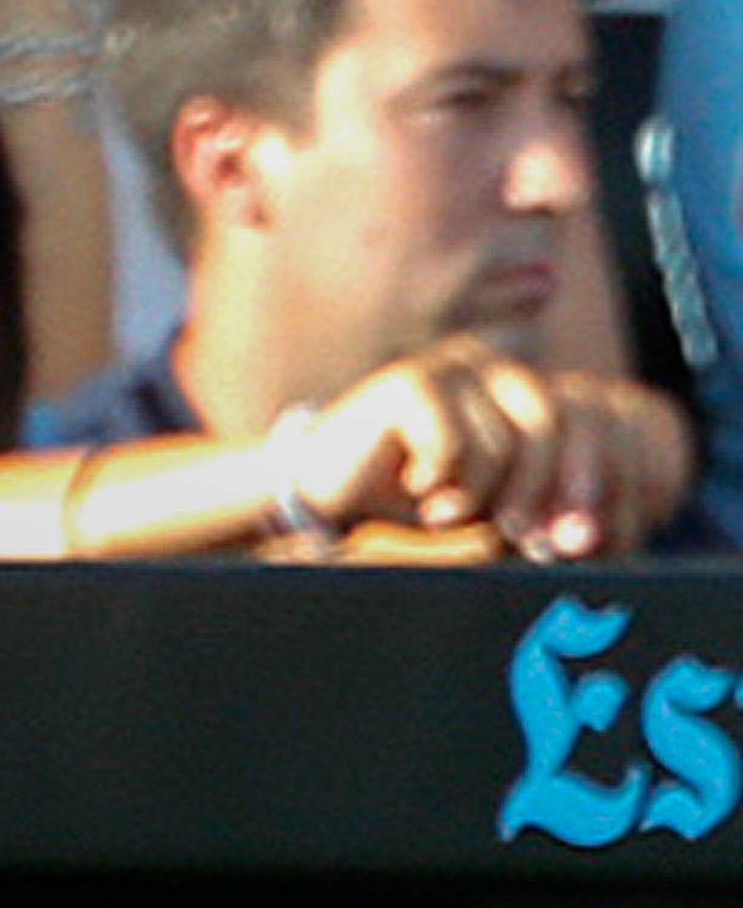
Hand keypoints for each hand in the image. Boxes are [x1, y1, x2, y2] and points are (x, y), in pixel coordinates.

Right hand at [293, 353, 691, 561]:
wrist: (322, 491)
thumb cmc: (408, 503)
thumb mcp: (483, 507)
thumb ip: (530, 510)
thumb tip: (582, 538)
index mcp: (517, 389)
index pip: (577, 420)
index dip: (583, 479)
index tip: (581, 538)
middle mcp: (491, 366)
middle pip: (549, 425)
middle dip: (541, 492)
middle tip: (526, 541)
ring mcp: (451, 366)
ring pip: (502, 443)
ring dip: (475, 497)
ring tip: (440, 514)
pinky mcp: (413, 382)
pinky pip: (454, 446)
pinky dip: (437, 484)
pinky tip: (411, 490)